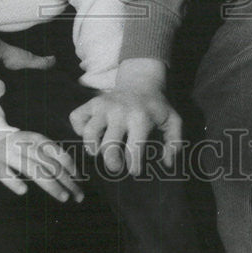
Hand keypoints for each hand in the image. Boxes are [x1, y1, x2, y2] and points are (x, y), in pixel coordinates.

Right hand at [0, 129, 83, 201]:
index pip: (57, 152)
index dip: (70, 166)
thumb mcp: (31, 143)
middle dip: (67, 180)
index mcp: (35, 139)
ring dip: (50, 184)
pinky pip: (5, 173)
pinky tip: (23, 191)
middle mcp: (24, 146)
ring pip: (33, 169)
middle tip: (78, 196)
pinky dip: (14, 181)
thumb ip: (47, 153)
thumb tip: (71, 169)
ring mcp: (9, 155)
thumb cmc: (13, 146)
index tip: (79, 180)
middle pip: (49, 164)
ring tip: (63, 197)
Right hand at [68, 58, 181, 175]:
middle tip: (115, 167)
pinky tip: (89, 134)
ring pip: (89, 132)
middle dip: (111, 161)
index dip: (134, 165)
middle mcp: (119, 112)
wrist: (141, 81)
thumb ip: (174, 142)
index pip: (134, 148)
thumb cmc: (156, 107)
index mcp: (140, 118)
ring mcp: (103, 106)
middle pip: (108, 145)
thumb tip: (167, 164)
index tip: (135, 171)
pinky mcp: (91, 103)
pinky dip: (78, 129)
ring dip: (91, 146)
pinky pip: (76, 117)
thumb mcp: (172, 121)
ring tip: (97, 152)